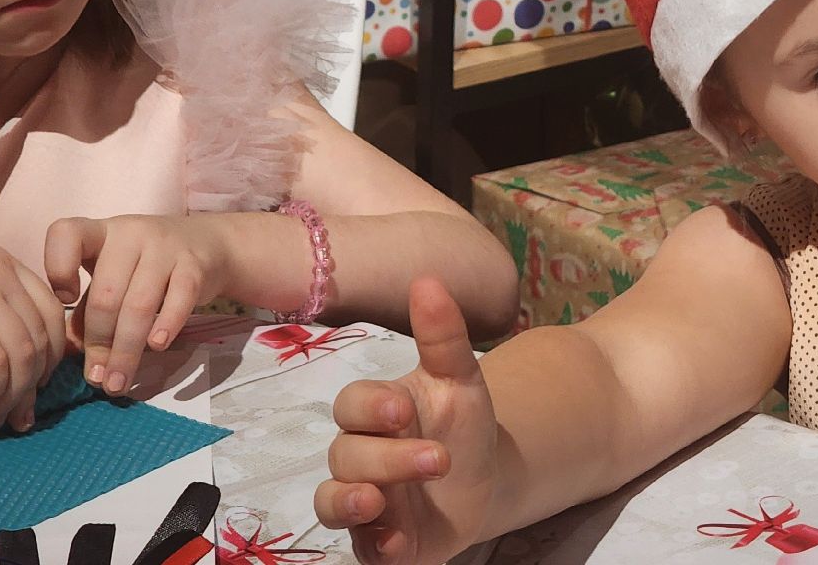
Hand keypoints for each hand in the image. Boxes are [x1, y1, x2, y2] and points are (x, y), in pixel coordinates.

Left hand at [43, 214, 227, 395]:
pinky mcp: (195, 265)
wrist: (208, 244)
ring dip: (126, 350)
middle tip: (96, 378)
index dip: (58, 267)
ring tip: (118, 382)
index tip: (65, 300)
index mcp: (100, 233)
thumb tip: (67, 353)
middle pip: (106, 293)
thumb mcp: (113, 277)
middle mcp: (130, 234)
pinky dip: (166, 325)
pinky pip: (179, 299)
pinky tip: (156, 346)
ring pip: (139, 305)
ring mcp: (165, 247)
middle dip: (99, 342)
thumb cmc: (147, 265)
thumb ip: (86, 310)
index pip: (66, 234)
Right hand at [317, 278, 495, 563]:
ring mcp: (363, 501)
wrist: (485, 482)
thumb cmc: (461, 424)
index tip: (403, 411)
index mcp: (374, 413)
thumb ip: (442, 336)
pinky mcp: (376, 542)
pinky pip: (360, 548)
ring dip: (351, 502)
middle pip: (346, 454)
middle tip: (438, 458)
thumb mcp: (460, 380)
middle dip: (387, 457)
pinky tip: (397, 544)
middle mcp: (358, 456)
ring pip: (333, 501)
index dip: (369, 407)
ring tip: (378, 503)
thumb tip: (428, 279)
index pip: (350, 404)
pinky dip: (375, 546)